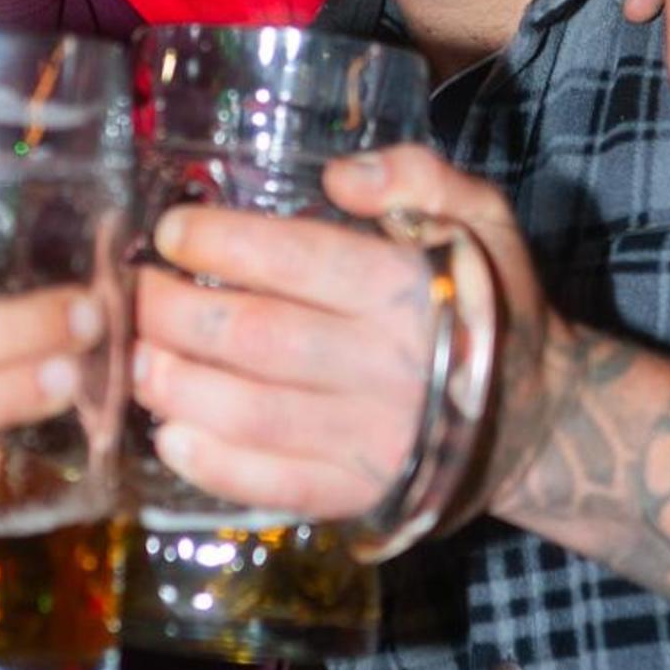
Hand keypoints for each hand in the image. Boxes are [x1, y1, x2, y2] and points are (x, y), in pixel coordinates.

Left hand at [132, 149, 537, 528]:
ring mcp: (373, 439)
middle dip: (177, 312)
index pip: (301, 259)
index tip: (170, 232)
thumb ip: (420, 177)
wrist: (535, 414)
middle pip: (258, 337)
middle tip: (134, 293)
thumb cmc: (487, 301)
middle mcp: (390, 367)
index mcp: (412, 291)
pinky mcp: (359, 493)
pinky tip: (170, 435)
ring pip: (253, 414)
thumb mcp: (482, 219)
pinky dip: (213, 466)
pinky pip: (276, 485)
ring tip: (136, 360)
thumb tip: (340, 175)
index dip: (222, 243)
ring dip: (178, 386)